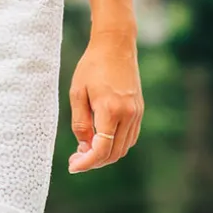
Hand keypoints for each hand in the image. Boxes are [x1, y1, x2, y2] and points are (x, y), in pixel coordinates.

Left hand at [67, 31, 142, 172]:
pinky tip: (100, 140)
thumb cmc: (92, 67)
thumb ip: (80, 122)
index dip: (86, 162)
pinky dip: (116, 145)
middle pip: (113, 153)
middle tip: (75, 159)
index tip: (72, 166)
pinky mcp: (139, 110)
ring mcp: (137, 113)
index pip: (101, 149)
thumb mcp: (77, 93)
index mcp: (110, 110)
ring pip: (123, 148)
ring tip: (85, 150)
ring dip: (105, 155)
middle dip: (94, 161)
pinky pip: (130, 137)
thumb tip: (84, 146)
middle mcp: (128, 115)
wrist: (116, 46)